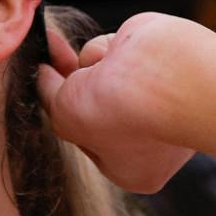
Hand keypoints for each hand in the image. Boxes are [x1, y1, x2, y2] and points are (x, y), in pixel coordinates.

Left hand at [36, 12, 203, 194]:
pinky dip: (107, 48)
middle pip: (91, 105)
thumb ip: (50, 99)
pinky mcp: (156, 61)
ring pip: (99, 73)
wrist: (170, 75)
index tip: (50, 96)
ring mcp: (154, 97)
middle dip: (71, 83)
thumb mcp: (66, 119)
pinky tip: (119, 52)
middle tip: (49, 59)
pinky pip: (113, 51)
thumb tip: (46, 75)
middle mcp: (147, 136)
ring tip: (107, 68)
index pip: (85, 139)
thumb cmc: (120, 112)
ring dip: (92, 64)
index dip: (63, 115)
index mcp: (132, 167)